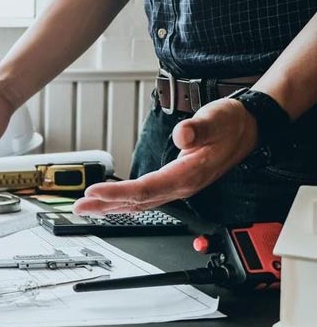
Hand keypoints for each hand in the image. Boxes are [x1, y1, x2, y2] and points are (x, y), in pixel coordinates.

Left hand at [74, 98, 258, 213]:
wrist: (248, 130)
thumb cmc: (231, 125)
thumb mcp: (217, 119)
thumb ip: (199, 128)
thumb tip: (182, 134)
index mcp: (189, 174)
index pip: (147, 188)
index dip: (119, 192)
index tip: (95, 191)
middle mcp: (181, 186)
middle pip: (138, 201)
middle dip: (106, 204)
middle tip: (78, 206)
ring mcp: (178, 187)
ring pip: (139, 203)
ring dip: (110, 206)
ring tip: (85, 208)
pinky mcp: (174, 183)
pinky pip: (145, 198)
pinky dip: (123, 201)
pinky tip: (109, 202)